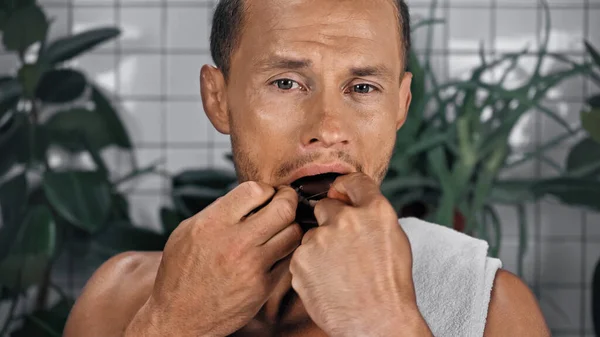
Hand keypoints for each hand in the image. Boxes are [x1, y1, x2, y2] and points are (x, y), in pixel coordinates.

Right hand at [138, 182, 301, 336]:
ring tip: (282, 228)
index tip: (266, 195)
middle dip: (289, 200)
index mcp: (213, 223)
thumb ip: (218, 211)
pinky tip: (275, 250)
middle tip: (287, 202)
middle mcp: (235, 242)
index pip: (256, 190)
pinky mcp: (263, 286)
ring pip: (293, 233)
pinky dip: (285, 251)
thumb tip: (248, 197)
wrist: (178, 317)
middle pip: (284, 208)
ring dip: (291, 226)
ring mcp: (252, 266)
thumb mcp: (187, 231)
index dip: (266, 189)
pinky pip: (287, 259)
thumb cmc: (181, 273)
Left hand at [289, 173, 429, 336]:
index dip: (344, 187)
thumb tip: (352, 204)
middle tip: (341, 248)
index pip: (354, 182)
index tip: (339, 193)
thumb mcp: (394, 240)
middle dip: (330, 221)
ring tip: (338, 273)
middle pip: (326, 206)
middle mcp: (346, 219)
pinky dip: (310, 267)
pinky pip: (301, 256)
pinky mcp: (301, 259)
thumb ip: (373, 216)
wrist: (376, 322)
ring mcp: (320, 238)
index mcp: (375, 211)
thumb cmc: (390, 286)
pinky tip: (327, 282)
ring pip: (312, 234)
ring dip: (319, 247)